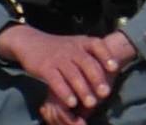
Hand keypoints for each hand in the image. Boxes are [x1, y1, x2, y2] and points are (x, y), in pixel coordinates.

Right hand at [0, 29, 119, 120]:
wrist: (30, 42)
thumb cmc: (60, 48)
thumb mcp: (76, 45)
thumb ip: (91, 54)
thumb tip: (113, 70)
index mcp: (82, 42)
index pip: (97, 45)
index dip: (106, 56)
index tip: (115, 68)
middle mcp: (72, 48)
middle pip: (87, 63)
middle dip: (97, 79)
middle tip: (105, 94)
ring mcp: (58, 58)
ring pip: (73, 74)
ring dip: (83, 90)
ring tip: (91, 104)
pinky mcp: (45, 67)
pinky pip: (56, 81)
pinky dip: (64, 93)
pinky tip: (71, 103)